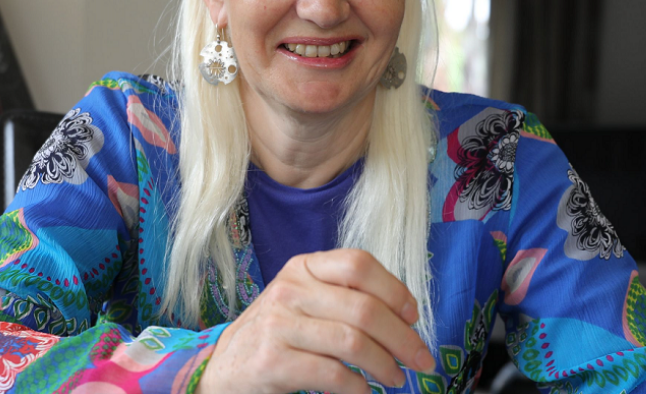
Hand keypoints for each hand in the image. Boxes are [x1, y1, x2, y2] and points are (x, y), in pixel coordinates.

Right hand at [196, 249, 436, 393]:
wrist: (225, 368)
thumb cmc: (278, 335)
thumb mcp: (304, 301)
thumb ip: (344, 298)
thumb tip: (405, 319)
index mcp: (303, 267)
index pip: (359, 264)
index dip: (395, 290)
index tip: (413, 317)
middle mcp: (290, 290)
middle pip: (365, 308)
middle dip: (403, 339)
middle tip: (420, 360)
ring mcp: (279, 325)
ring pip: (353, 342)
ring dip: (386, 365)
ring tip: (396, 378)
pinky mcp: (273, 362)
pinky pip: (332, 374)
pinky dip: (359, 388)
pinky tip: (365, 392)